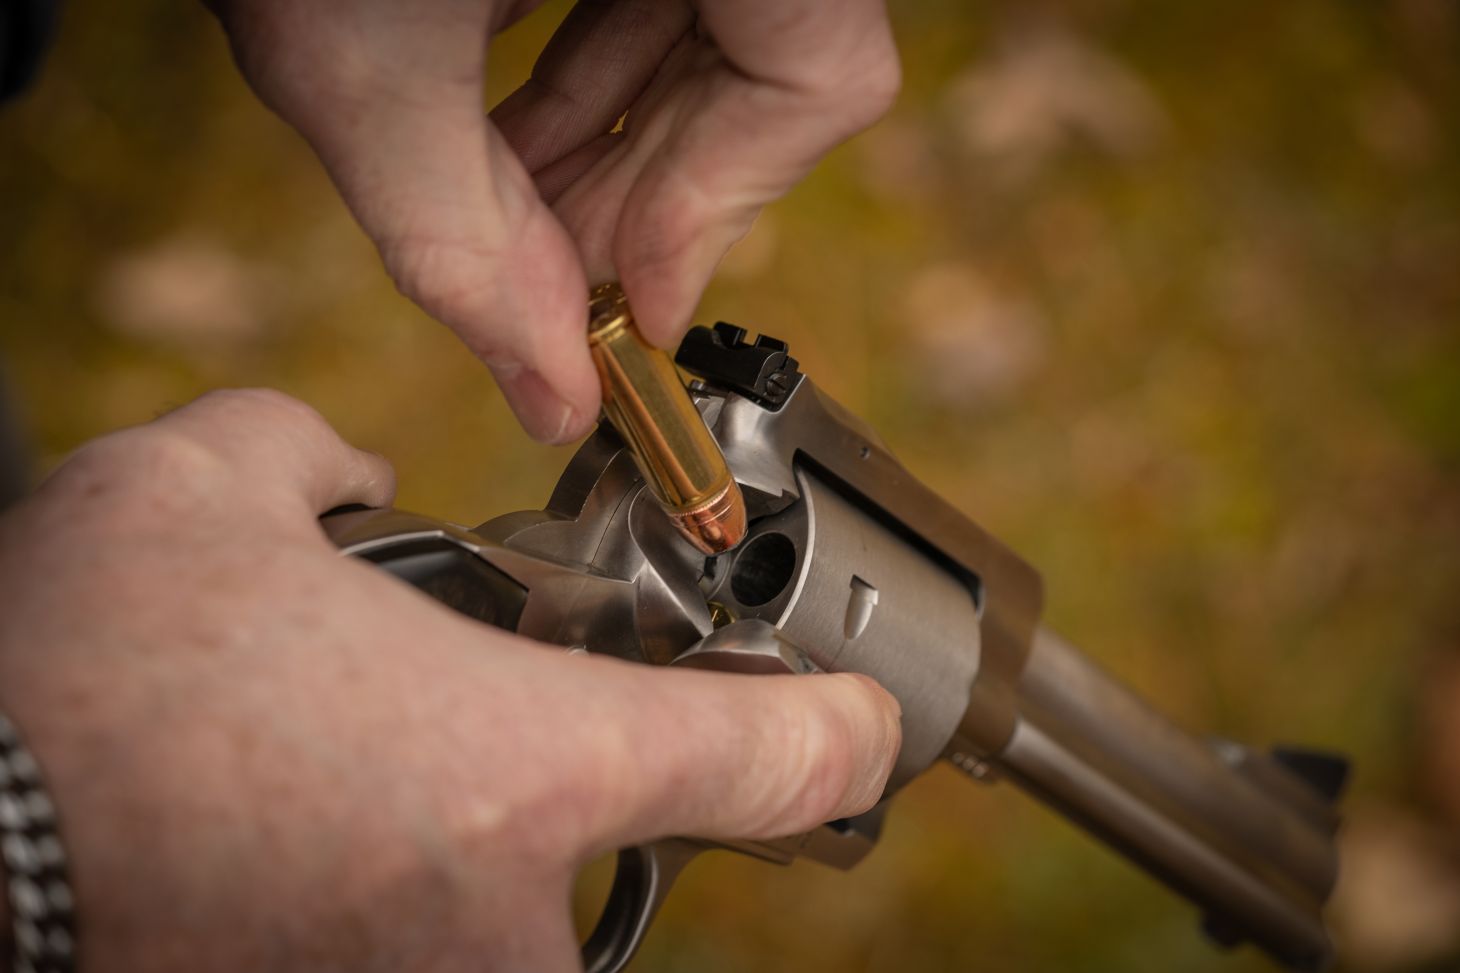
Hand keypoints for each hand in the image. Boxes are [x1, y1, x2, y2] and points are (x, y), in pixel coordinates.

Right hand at [0, 389, 899, 971]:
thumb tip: (351, 469)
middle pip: (641, 846)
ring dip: (478, 848)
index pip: (775, 762)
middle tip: (475, 723)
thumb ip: (316, 451)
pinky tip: (311, 839)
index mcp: (516, 771)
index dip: (837, 731)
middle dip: (580, 778)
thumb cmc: (74, 671)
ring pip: (530, 921)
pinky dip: (401, 896)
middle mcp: (499, 926)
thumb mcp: (203, 489)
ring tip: (363, 785)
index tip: (855, 720)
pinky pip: (437, 953)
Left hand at [209, 0, 899, 441]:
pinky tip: (506, 101)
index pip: (816, 74)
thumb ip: (456, 236)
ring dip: (614, 128)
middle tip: (563, 274)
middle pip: (765, 64)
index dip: (727, 206)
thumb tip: (551, 398)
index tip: (640, 305)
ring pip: (717, 23)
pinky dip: (593, 53)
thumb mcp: (352, 50)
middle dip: (652, 189)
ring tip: (513, 191)